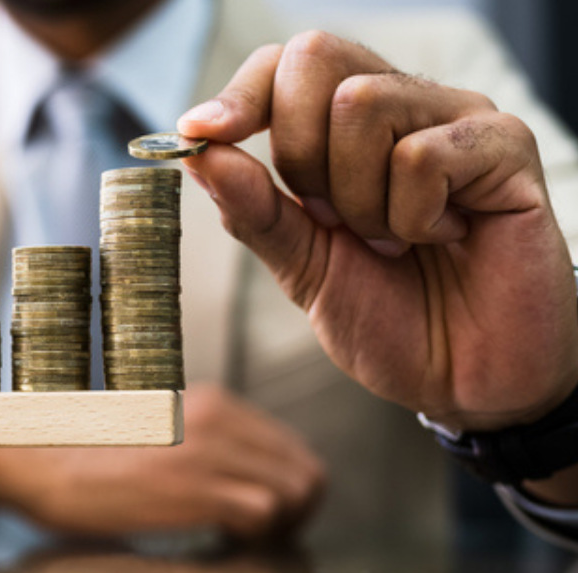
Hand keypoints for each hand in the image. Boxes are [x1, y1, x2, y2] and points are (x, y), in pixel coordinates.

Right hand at [0, 383, 324, 541]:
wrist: (33, 463)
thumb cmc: (85, 461)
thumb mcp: (157, 434)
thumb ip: (204, 445)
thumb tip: (247, 483)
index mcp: (213, 403)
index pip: (293, 451)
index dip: (288, 495)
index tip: (260, 523)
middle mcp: (218, 417)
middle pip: (307, 472)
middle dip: (294, 518)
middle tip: (258, 543)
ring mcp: (207, 449)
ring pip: (296, 493)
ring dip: (277, 532)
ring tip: (236, 546)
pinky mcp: (191, 485)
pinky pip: (263, 515)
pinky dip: (252, 541)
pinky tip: (215, 547)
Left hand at [178, 32, 577, 430]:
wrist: (465, 380)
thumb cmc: (392, 318)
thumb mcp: (302, 266)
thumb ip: (253, 210)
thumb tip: (199, 152)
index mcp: (350, 128)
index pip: (285, 64)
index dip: (239, 95)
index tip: (202, 134)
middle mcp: (406, 106)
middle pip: (316, 60)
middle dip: (300, 155)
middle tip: (336, 222)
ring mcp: (458, 119)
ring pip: (362, 104)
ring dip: (359, 199)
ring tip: (395, 241)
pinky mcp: (506, 146)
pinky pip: (421, 155)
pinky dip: (414, 217)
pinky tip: (445, 239)